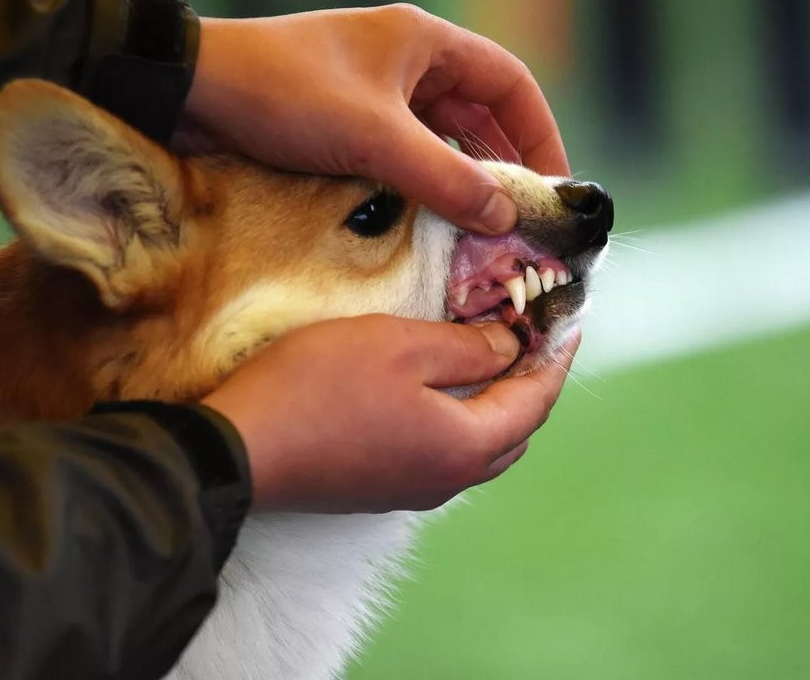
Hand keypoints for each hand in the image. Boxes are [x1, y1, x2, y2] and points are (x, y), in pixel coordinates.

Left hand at [180, 5, 568, 234]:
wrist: (191, 93)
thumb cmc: (285, 94)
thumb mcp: (375, 138)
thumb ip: (445, 179)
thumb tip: (505, 216)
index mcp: (426, 44)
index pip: (511, 84)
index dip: (542, 133)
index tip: (555, 185)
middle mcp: (408, 65)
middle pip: (480, 115)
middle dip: (505, 165)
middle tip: (523, 220)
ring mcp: (376, 95)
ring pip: (441, 140)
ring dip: (463, 180)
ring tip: (484, 230)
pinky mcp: (346, 124)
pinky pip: (404, 155)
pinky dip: (424, 185)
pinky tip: (431, 221)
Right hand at [201, 316, 578, 512]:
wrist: (240, 451)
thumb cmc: (320, 389)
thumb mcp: (401, 345)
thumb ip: (467, 347)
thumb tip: (510, 348)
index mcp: (466, 446)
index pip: (536, 399)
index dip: (557, 355)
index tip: (569, 318)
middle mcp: (448, 478)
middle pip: (514, 430)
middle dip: (530, 382)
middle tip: (530, 335)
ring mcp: (411, 490)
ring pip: (478, 445)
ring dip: (493, 402)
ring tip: (487, 355)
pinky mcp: (379, 488)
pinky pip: (442, 453)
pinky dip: (458, 418)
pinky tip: (436, 389)